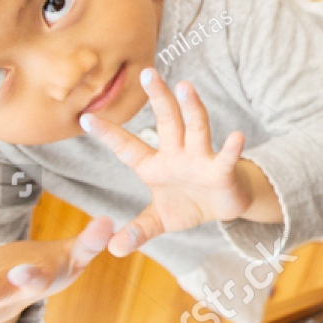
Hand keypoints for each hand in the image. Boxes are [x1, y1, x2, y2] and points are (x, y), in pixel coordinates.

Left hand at [80, 68, 269, 255]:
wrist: (223, 208)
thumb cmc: (188, 205)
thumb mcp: (158, 221)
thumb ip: (137, 231)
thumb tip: (114, 249)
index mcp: (154, 165)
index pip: (128, 147)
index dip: (109, 134)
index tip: (85, 118)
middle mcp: (176, 154)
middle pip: (166, 121)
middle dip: (157, 98)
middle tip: (147, 73)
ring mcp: (200, 159)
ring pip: (195, 128)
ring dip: (191, 108)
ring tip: (185, 86)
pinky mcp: (221, 170)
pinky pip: (225, 157)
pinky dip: (232, 148)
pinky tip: (237, 136)